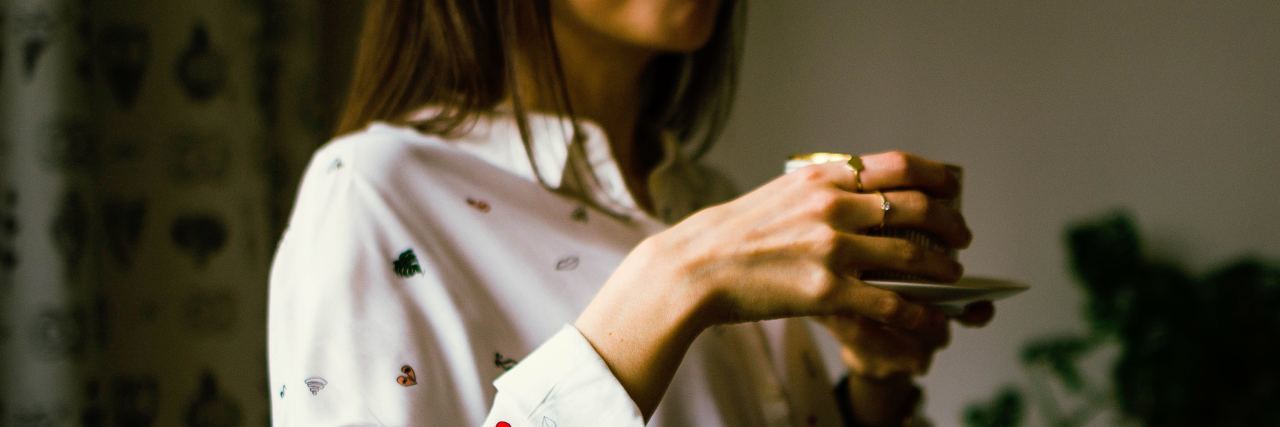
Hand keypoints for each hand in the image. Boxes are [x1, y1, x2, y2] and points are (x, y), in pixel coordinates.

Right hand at [575, 151, 971, 418]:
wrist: (692, 268)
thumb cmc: (730, 234)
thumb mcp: (778, 194)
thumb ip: (820, 191)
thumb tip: (857, 191)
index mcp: (822, 178)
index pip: (899, 165)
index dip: (937, 177)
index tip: (951, 188)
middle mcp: (833, 207)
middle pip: (918, 208)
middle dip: (951, 224)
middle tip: (961, 238)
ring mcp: (832, 249)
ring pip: (914, 256)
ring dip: (944, 269)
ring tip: (952, 278)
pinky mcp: (827, 291)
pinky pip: (892, 304)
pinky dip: (920, 315)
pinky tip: (929, 322)